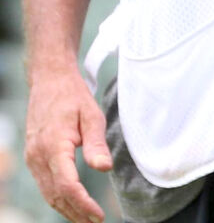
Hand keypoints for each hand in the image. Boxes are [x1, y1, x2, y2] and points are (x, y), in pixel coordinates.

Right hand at [25, 67, 111, 222]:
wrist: (49, 81)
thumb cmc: (73, 96)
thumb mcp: (91, 115)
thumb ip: (96, 143)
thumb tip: (104, 168)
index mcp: (53, 147)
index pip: (67, 186)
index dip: (83, 204)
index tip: (98, 215)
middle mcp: (38, 157)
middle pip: (56, 196)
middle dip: (76, 213)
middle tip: (95, 222)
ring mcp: (33, 159)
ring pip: (48, 193)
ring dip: (66, 208)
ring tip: (86, 219)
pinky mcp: (33, 158)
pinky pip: (44, 184)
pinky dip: (58, 197)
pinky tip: (72, 202)